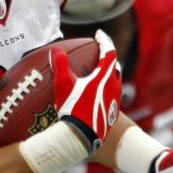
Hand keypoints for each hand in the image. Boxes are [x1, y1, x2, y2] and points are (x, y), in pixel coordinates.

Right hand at [51, 29, 121, 153]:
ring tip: (97, 74)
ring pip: (115, 82)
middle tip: (100, 53)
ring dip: (107, 74)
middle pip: (115, 67)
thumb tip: (56, 50)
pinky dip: (105, 89)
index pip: (109, 52)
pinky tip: (95, 95)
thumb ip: (60, 65)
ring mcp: (116, 101)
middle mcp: (115, 87)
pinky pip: (112, 95)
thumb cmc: (73, 109)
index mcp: (105, 77)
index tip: (99, 34)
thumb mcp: (63, 85)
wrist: (82, 138)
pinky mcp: (113, 113)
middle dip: (108, 58)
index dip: (104, 41)